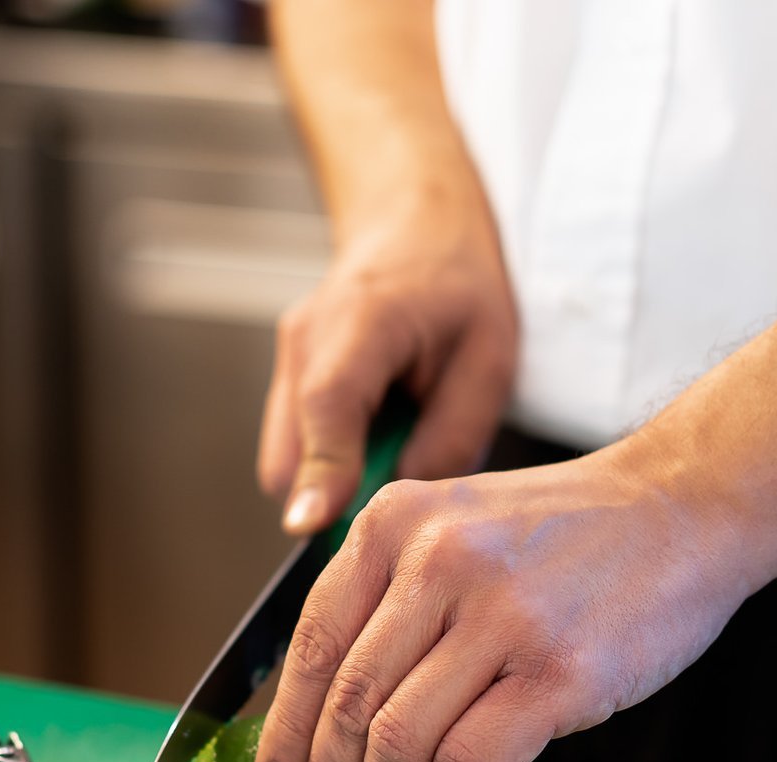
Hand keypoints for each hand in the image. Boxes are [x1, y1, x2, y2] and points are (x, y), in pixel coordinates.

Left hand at [248, 448, 750, 761]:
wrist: (685, 509)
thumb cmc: (569, 536)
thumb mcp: (456, 530)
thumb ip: (388, 600)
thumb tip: (316, 720)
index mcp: (394, 525)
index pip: (311, 646)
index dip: (282, 731)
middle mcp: (435, 561)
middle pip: (346, 703)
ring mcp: (499, 617)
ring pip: (396, 742)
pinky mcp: (556, 673)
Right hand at [259, 201, 517, 533]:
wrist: (413, 221)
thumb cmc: (459, 284)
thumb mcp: (490, 360)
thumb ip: (451, 437)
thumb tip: (401, 499)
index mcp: (364, 319)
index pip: (327, 404)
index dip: (320, 470)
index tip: (309, 524)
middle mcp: (306, 337)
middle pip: (290, 451)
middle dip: (335, 489)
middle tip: (397, 477)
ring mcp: (287, 356)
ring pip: (287, 455)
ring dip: (333, 472)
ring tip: (394, 437)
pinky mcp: (286, 375)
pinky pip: (296, 442)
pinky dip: (330, 454)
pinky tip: (375, 426)